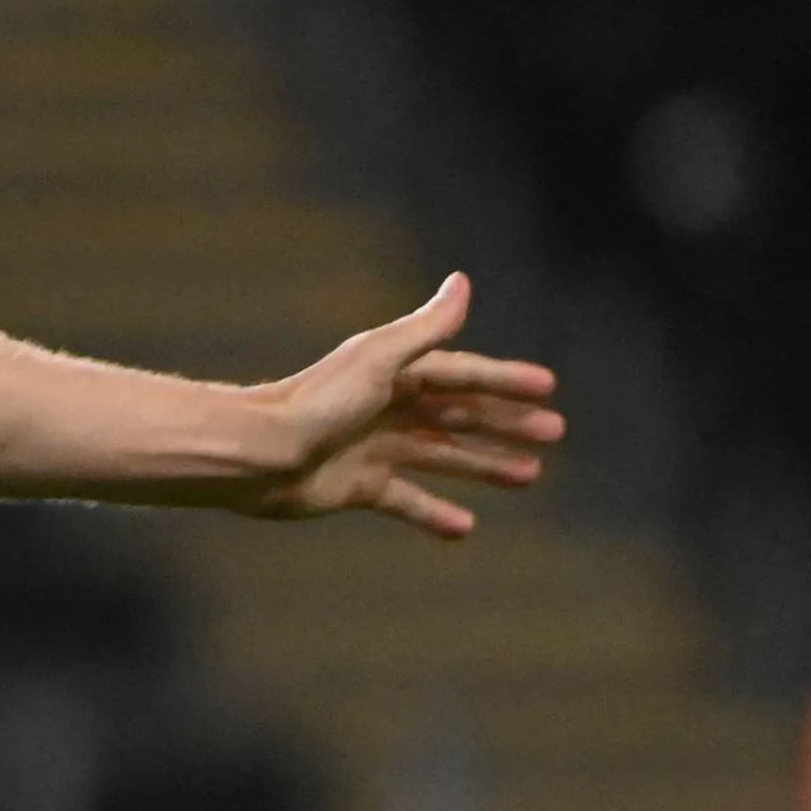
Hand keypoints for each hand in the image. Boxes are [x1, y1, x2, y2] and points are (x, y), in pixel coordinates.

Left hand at [245, 275, 561, 539]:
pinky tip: (465, 528)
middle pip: (458, 415)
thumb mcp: (378, 360)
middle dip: (505, 424)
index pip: (463, 375)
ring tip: (528, 477)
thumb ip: (424, 329)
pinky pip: (404, 500)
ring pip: (441, 457)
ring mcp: (372, 448)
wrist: (257, 454)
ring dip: (483, 466)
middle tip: (553, 435)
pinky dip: (433, 513)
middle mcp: (386, 408)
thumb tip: (463, 281)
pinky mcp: (355, 486)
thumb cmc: (315, 402)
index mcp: (394, 375)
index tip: (548, 389)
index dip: (505, 380)